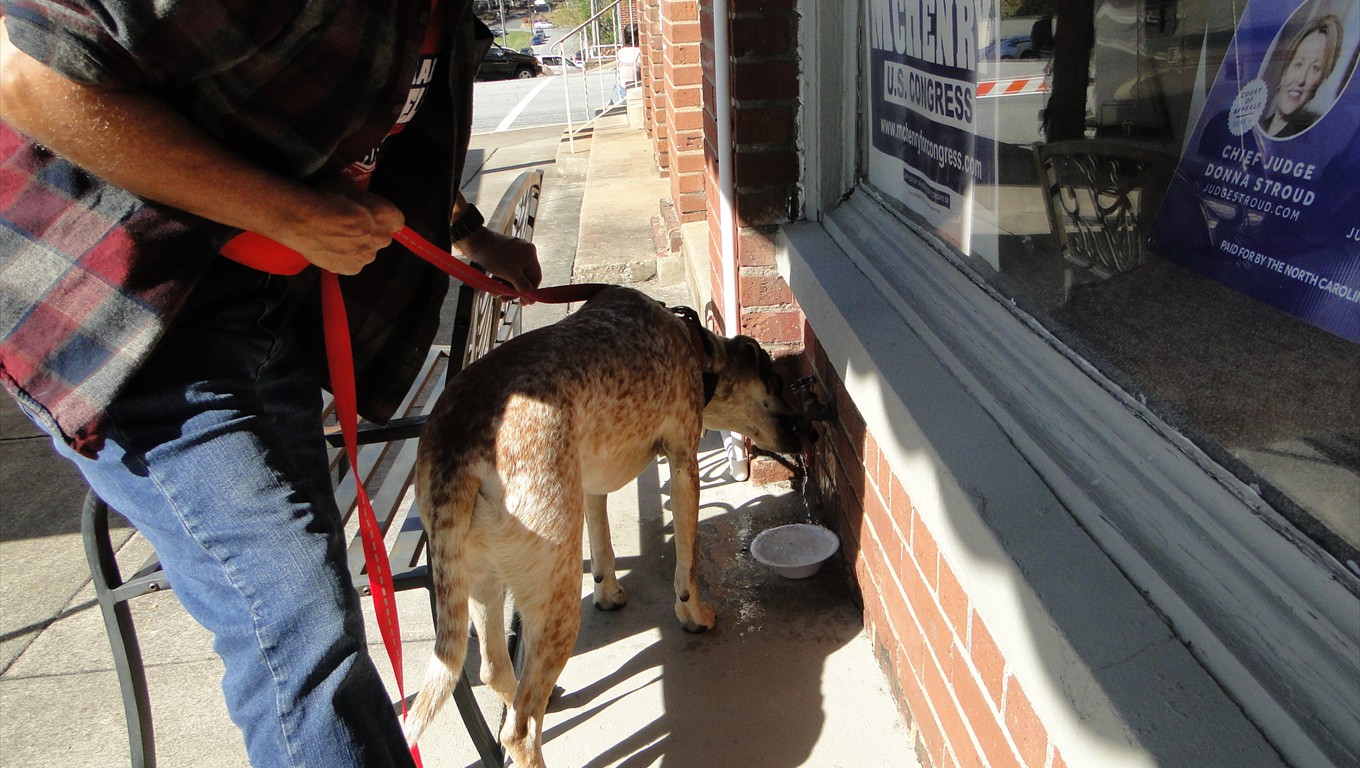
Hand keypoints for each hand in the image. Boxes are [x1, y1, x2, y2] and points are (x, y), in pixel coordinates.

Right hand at [269, 188, 404, 274]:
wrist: (305, 220)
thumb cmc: (328, 197)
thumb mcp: (348, 185)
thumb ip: (359, 197)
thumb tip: (355, 199)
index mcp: (387, 215)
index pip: (396, 220)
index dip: (382, 218)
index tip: (371, 216)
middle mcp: (383, 238)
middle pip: (380, 237)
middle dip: (369, 233)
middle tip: (349, 226)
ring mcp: (367, 256)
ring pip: (365, 252)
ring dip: (355, 247)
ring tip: (334, 238)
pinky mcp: (352, 269)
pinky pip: (350, 263)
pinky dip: (341, 258)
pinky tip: (328, 249)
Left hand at [457, 227, 541, 293]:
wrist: (475, 243)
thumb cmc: (494, 255)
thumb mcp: (511, 274)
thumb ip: (523, 287)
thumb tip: (531, 299)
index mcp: (530, 255)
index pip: (535, 278)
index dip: (529, 292)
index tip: (523, 301)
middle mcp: (524, 253)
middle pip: (524, 278)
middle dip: (514, 290)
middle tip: (506, 297)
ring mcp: (513, 254)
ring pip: (514, 276)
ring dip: (505, 286)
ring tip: (497, 291)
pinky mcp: (503, 255)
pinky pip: (506, 271)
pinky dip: (501, 279)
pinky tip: (494, 283)